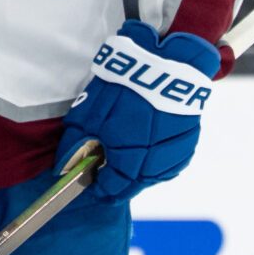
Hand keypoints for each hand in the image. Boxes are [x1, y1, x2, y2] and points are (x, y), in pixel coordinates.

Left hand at [60, 21, 219, 200]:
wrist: (168, 65)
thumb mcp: (87, 115)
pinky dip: (157, 162)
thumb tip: (65, 168)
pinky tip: (148, 150)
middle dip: (118, 183)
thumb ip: (75, 146)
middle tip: (106, 176)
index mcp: (127, 161)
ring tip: (127, 162)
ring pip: (153, 177)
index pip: (111, 189)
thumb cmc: (123, 89)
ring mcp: (173, 156)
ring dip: (138, 174)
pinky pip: (169, 163)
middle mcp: (153, 166)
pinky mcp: (187, 145)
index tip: (91, 185)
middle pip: (133, 186)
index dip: (99, 189)